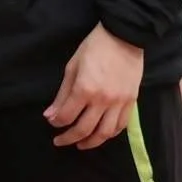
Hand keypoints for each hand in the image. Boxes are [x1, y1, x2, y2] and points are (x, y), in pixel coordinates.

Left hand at [44, 23, 143, 149]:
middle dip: (69, 138)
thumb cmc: (94, 47)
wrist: (123, 37)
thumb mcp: (72, 66)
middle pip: (84, 129)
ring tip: (80, 145)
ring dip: (91, 143)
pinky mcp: (131, 103)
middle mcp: (102, 101)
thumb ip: (63, 93)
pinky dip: (110, 135)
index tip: (51, 122)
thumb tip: (50, 115)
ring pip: (105, 133)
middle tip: (60, 142)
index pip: (68, 115)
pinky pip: (121, 126)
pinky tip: (101, 135)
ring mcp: (119, 104)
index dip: (57, 122)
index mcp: (85, 89)